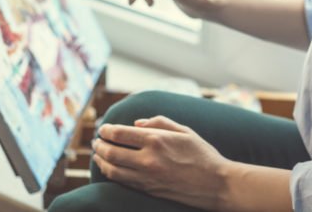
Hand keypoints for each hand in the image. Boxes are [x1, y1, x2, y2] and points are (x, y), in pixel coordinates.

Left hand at [93, 116, 230, 208]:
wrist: (215, 184)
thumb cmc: (202, 154)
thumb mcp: (184, 130)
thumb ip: (159, 122)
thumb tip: (136, 124)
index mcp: (157, 140)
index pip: (120, 134)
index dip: (107, 130)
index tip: (103, 128)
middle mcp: (148, 159)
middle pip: (112, 152)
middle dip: (100, 145)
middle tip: (96, 141)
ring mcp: (147, 177)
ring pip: (113, 170)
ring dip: (101, 161)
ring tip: (98, 155)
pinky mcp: (148, 190)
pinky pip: (123, 182)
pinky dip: (111, 174)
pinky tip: (110, 169)